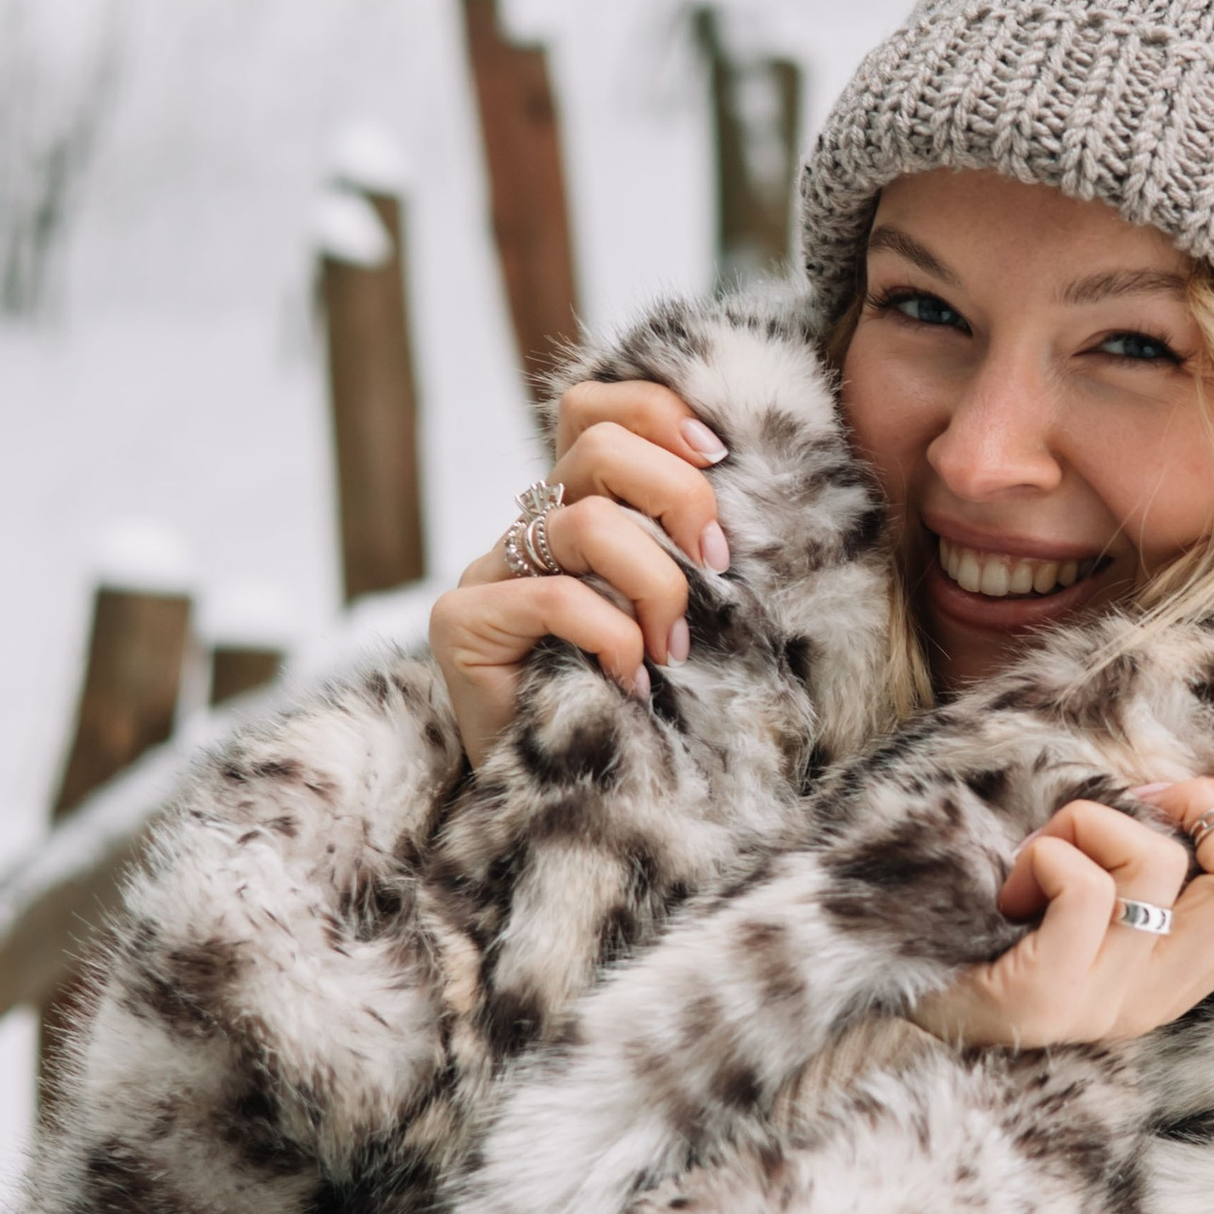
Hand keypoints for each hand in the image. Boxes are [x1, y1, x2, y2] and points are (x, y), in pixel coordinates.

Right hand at [429, 380, 730, 763]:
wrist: (578, 806)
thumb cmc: (647, 709)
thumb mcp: (685, 610)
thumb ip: (694, 547)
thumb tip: (751, 485)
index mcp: (575, 508)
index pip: (592, 407)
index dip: (655, 411)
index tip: (719, 456)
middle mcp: (527, 530)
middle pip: (596, 448)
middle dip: (679, 498)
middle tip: (716, 567)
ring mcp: (489, 574)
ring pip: (586, 521)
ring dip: (656, 584)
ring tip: (674, 649)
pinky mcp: (462, 624)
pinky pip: (557, 598)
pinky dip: (613, 639)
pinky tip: (631, 684)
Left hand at [912, 777, 1213, 1049]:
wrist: (905, 1003)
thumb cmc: (997, 927)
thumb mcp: (1095, 900)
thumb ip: (1150, 864)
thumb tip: (1192, 787)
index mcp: (1184, 975)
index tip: (1180, 805)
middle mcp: (1158, 998)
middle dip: (1203, 806)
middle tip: (1138, 802)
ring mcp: (1106, 1004)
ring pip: (1156, 865)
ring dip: (1090, 822)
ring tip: (1042, 852)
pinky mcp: (1047, 997)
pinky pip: (1084, 888)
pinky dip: (1047, 854)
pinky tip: (1014, 887)